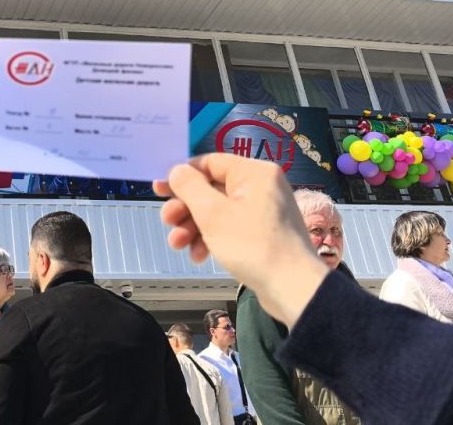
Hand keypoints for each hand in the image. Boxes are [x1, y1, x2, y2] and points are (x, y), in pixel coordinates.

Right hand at [154, 153, 328, 327]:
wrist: (293, 289)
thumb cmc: (252, 245)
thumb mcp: (212, 213)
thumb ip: (189, 186)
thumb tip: (177, 170)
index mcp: (254, 172)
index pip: (209, 162)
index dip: (182, 175)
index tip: (159, 190)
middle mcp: (261, 186)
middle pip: (211, 188)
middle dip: (185, 208)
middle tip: (167, 222)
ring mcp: (263, 210)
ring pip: (218, 210)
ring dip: (194, 226)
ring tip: (178, 245)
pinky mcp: (263, 232)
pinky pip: (230, 227)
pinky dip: (212, 238)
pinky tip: (199, 256)